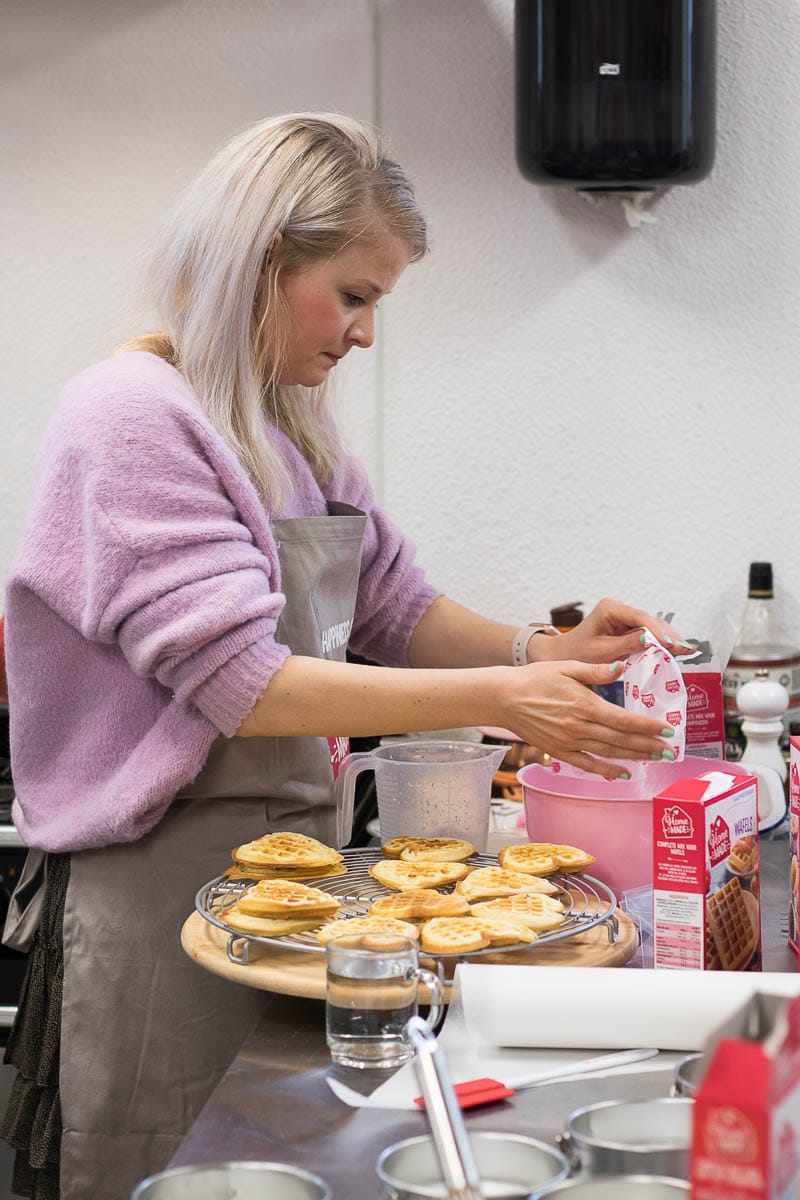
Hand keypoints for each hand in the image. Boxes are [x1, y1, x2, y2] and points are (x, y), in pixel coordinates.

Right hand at [501, 659, 676, 778]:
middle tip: (670, 750)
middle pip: (621, 739)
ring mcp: (569, 742)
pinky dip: (605, 771)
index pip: (624, 719)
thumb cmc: (535, 678)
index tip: (667, 730)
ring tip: (654, 759)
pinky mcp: (559, 751)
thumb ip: (596, 670)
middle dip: (648, 745)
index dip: (648, 727)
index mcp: (584, 704)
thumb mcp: (567, 667)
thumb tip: (621, 667)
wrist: (504, 697)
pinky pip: (586, 764)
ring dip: (634, 757)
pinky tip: (622, 773)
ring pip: (608, 752)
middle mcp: (579, 727)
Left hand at [527, 597, 693, 665]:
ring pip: (652, 626)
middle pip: (650, 620)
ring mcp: (624, 617)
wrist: (564, 655)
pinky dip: (660, 642)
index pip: (640, 617)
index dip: (657, 631)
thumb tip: (652, 640)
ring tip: (686, 650)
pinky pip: (647, 633)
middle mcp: (619, 609)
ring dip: (668, 639)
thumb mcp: (602, 652)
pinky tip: (675, 650)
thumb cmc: (577, 653)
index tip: (670, 645)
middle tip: (686, 649)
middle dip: (668, 635)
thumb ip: (626, 645)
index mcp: (610, 609)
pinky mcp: (627, 628)